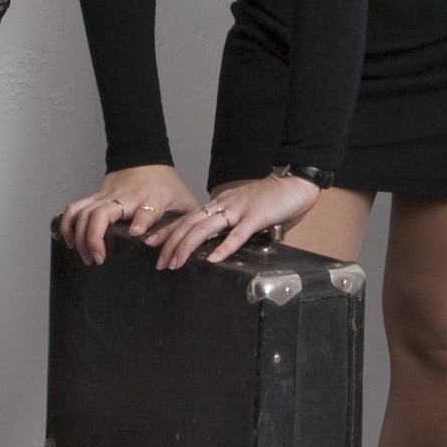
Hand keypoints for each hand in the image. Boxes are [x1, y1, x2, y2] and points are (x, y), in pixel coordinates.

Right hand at [60, 165, 200, 264]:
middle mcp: (125, 197)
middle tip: (99, 259)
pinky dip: (67, 224)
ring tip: (86, 256)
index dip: (141, 221)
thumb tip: (189, 249)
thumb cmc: (166, 183)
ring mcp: (106, 195)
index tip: (135, 233)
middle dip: (94, 238)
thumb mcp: (183, 200)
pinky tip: (70, 241)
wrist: (146, 155)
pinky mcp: (95, 195)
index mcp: (151, 199)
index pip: (146, 210)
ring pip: (83, 212)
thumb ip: (186, 222)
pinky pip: (74, 208)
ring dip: (78, 236)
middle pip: (101, 213)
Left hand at [150, 173, 319, 270]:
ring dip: (187, 247)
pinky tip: (213, 260)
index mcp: (221, 204)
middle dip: (171, 244)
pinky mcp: (256, 217)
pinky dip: (223, 247)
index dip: (169, 231)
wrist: (295, 182)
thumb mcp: (246, 212)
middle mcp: (224, 205)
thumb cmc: (274, 200)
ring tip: (176, 263)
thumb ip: (235, 227)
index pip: (188, 218)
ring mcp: (239, 210)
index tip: (151, 244)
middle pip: (190, 224)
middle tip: (159, 262)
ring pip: (205, 229)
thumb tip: (228, 245)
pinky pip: (237, 234)